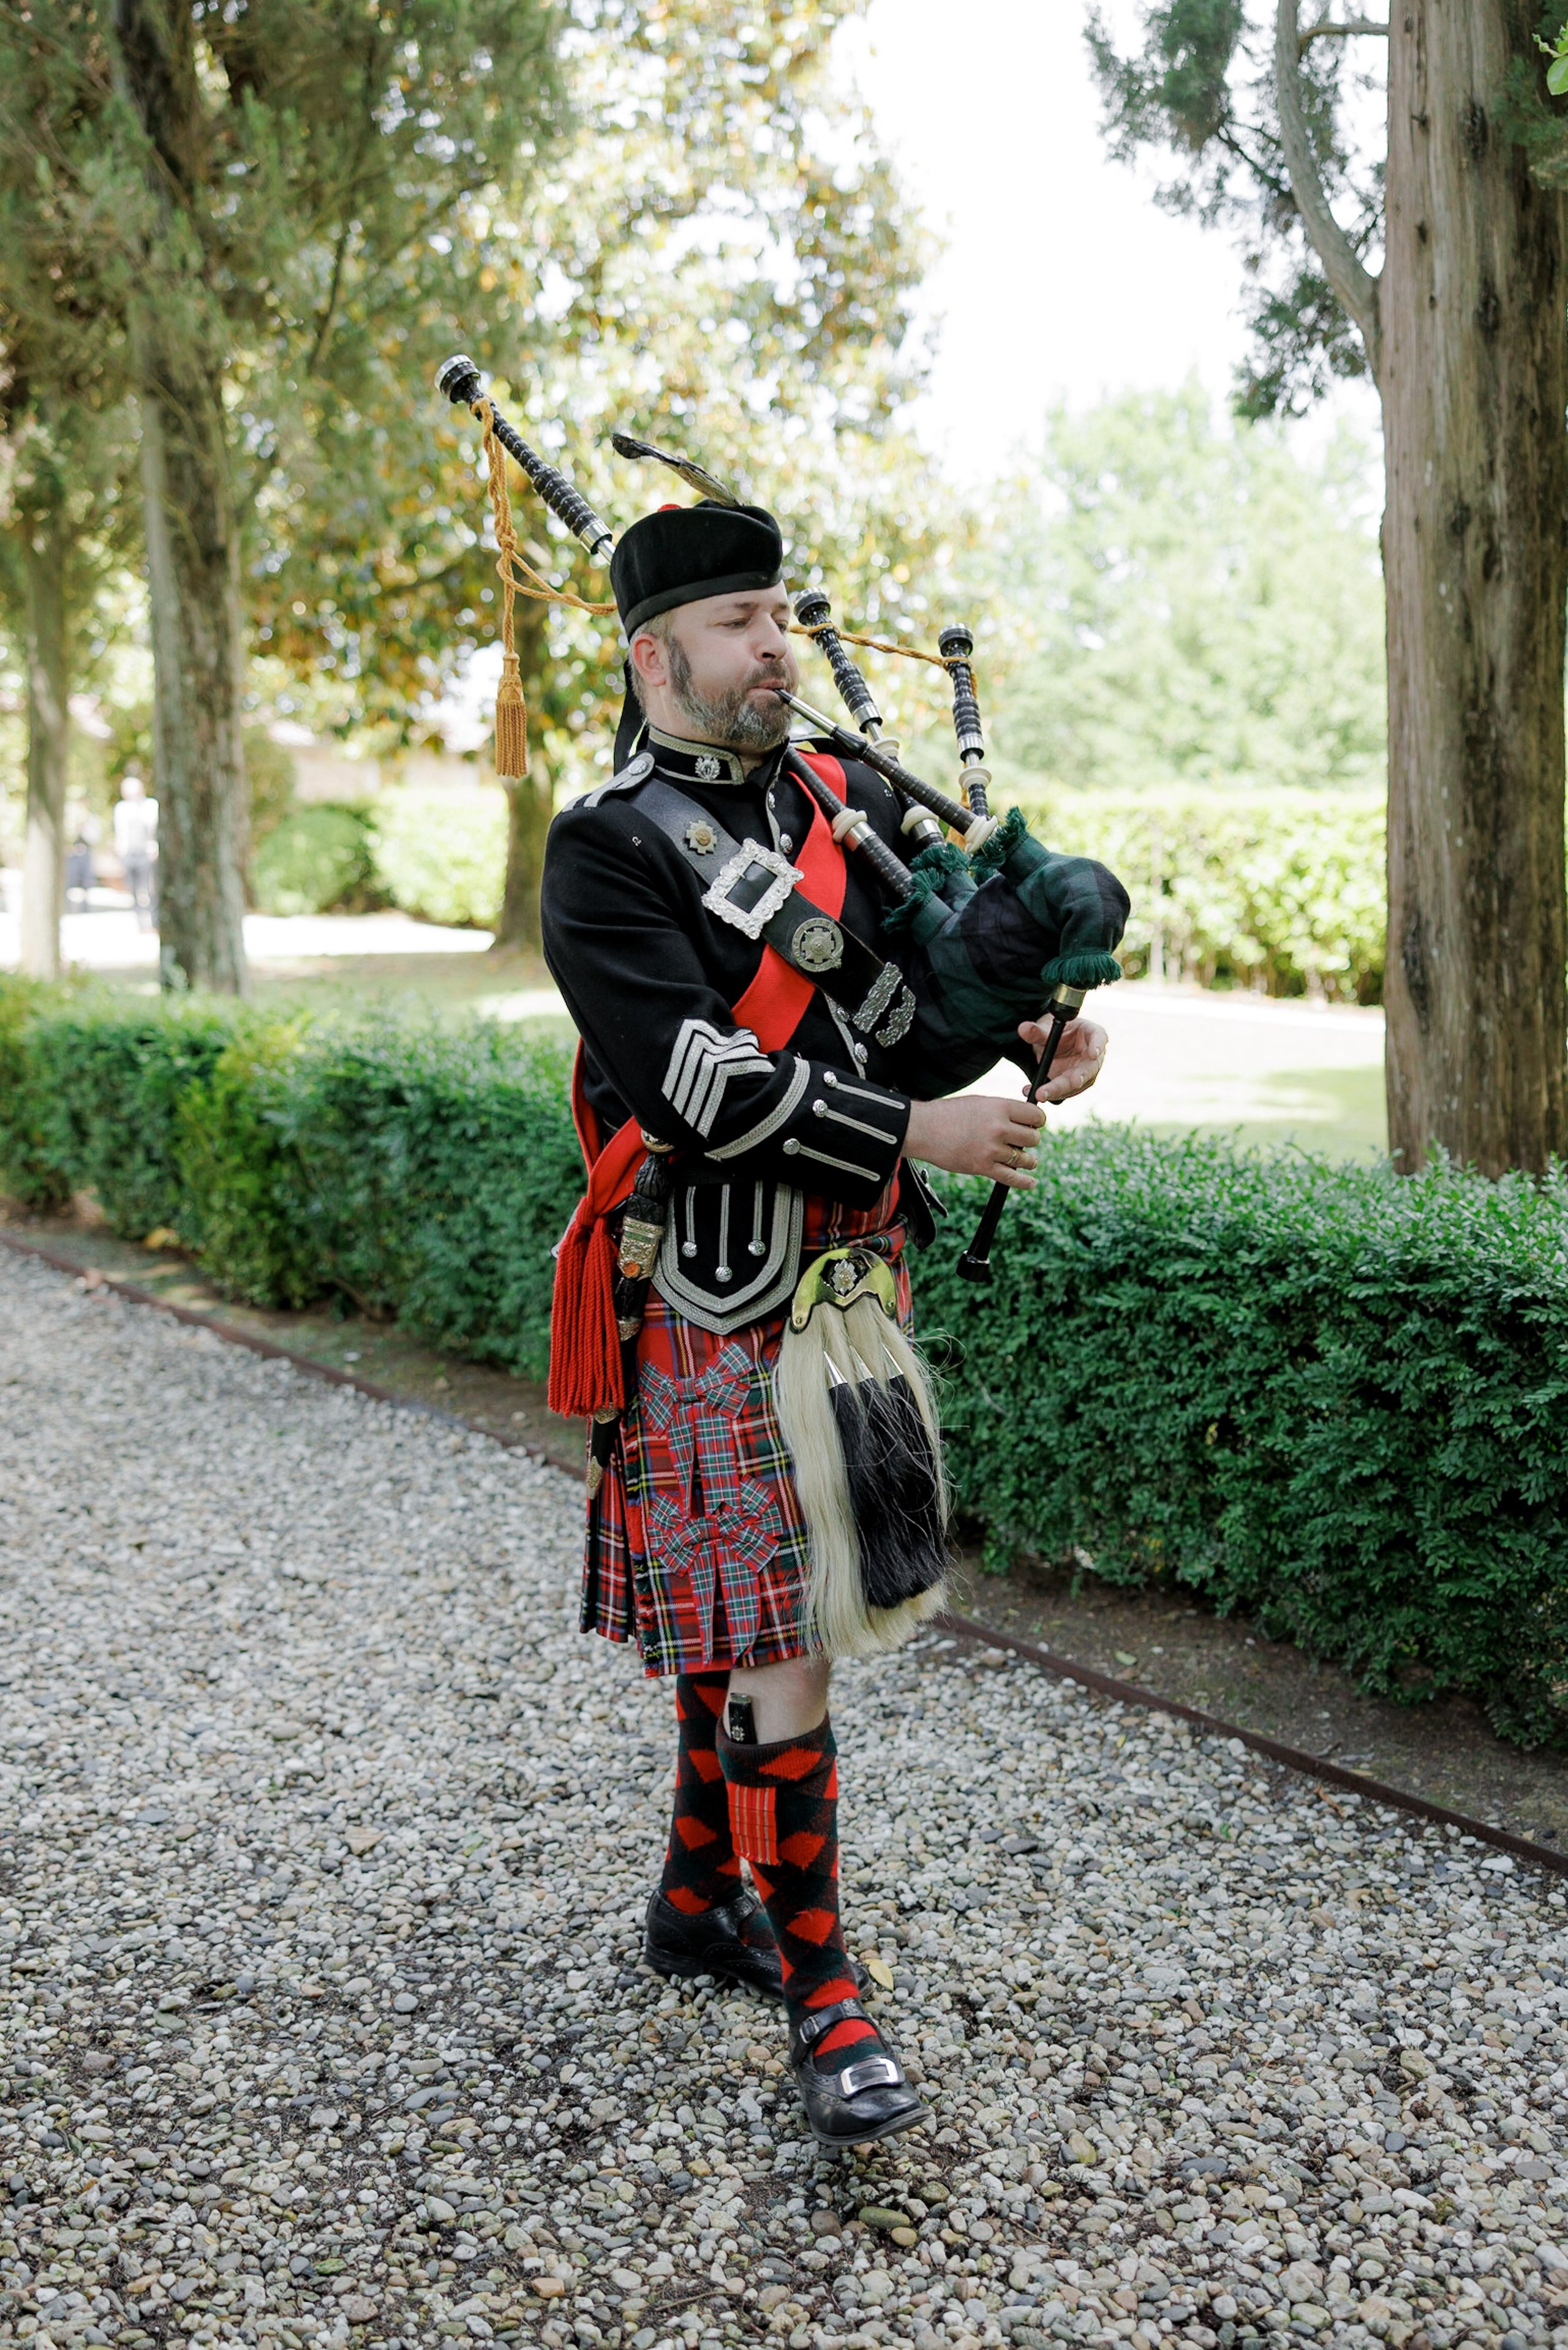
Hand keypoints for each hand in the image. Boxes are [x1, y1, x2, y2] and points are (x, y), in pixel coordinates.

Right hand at [903, 1092, 1045, 1188]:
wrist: (923, 1129)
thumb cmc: (948, 1114)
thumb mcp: (979, 1103)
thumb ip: (1001, 1110)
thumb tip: (1021, 1120)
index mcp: (999, 1107)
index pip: (1035, 1116)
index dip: (1037, 1121)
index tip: (1035, 1125)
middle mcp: (999, 1127)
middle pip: (1033, 1138)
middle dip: (1030, 1140)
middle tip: (1023, 1142)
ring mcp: (992, 1149)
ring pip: (1025, 1159)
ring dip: (1028, 1161)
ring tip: (1028, 1161)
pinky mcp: (983, 1167)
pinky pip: (1011, 1177)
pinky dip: (1024, 1182)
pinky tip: (1031, 1182)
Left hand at [1019, 1014, 1107, 1104]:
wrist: (1051, 1044)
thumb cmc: (1056, 1032)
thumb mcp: (1046, 1028)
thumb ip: (1036, 1031)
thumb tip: (1023, 1029)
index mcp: (1092, 1033)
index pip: (1099, 1038)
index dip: (1098, 1046)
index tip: (1093, 1054)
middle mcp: (1093, 1056)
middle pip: (1089, 1068)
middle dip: (1080, 1077)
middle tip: (1073, 1082)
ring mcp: (1085, 1073)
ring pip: (1075, 1085)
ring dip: (1058, 1090)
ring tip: (1041, 1093)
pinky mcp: (1073, 1086)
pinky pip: (1062, 1092)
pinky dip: (1048, 1093)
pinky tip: (1032, 1092)